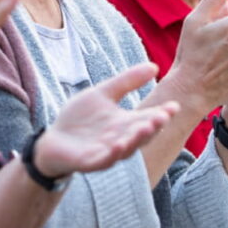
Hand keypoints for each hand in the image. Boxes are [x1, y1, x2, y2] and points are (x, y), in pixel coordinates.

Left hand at [33, 63, 179, 176]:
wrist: (52, 140)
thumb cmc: (80, 118)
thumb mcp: (103, 94)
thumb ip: (127, 82)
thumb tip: (155, 66)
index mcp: (126, 124)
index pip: (148, 119)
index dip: (162, 114)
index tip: (174, 105)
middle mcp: (121, 139)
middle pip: (141, 135)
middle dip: (152, 126)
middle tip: (162, 116)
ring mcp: (106, 152)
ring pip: (126, 149)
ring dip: (136, 139)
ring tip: (145, 127)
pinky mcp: (89, 162)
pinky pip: (103, 160)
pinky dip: (112, 154)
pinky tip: (118, 145)